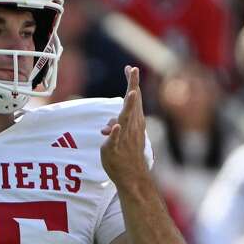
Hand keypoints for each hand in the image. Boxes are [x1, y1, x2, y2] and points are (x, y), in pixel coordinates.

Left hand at [101, 66, 149, 184]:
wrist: (133, 176)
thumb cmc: (128, 154)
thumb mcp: (122, 136)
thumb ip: (116, 126)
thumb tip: (108, 125)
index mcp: (135, 122)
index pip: (134, 99)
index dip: (132, 83)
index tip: (130, 67)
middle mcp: (132, 126)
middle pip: (133, 103)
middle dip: (133, 86)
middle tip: (133, 70)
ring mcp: (125, 137)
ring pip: (127, 119)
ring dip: (129, 106)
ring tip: (131, 93)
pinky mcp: (116, 148)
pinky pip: (116, 139)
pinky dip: (116, 133)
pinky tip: (115, 126)